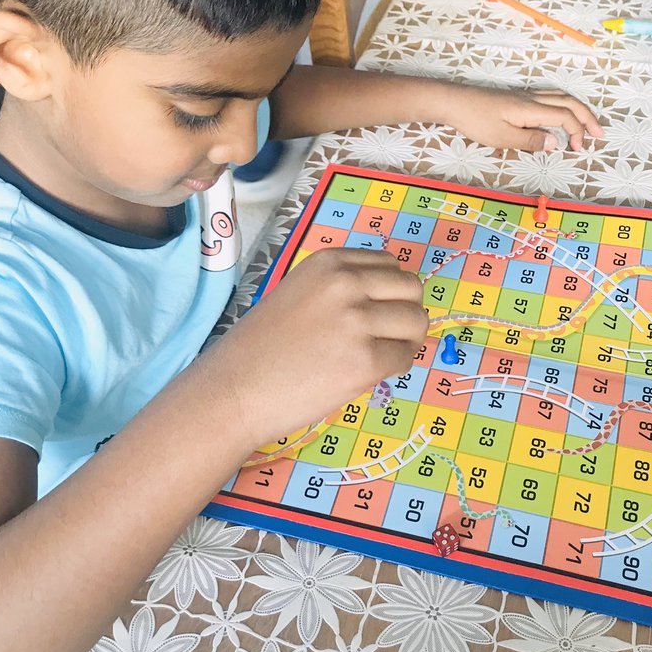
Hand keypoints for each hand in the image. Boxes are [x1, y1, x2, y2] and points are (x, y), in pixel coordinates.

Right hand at [214, 248, 427, 449]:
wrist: (235, 388)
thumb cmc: (262, 347)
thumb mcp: (300, 293)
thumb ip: (341, 288)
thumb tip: (389, 299)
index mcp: (329, 262)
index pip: (391, 264)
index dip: (389, 291)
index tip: (376, 312)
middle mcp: (346, 283)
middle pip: (412, 288)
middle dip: (405, 313)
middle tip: (387, 336)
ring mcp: (357, 321)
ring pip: (416, 322)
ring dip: (405, 340)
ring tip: (378, 355)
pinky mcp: (365, 361)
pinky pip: (406, 358)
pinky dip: (395, 367)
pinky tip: (368, 374)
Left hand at [443, 84, 603, 153]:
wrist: (454, 101)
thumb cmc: (475, 120)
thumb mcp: (502, 137)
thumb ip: (530, 141)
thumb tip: (555, 143)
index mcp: (531, 108)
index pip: (564, 116)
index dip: (577, 131)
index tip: (577, 149)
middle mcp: (532, 98)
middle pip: (569, 102)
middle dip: (587, 118)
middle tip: (599, 135)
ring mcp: (525, 96)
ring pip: (560, 97)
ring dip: (577, 111)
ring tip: (585, 126)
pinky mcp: (518, 98)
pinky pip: (550, 98)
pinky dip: (563, 107)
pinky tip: (559, 118)